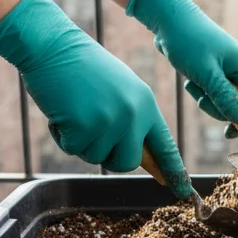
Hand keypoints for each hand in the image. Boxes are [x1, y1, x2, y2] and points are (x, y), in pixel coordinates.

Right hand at [0, 0, 192, 198]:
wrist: (53, 46)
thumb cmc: (82, 68)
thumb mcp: (120, 90)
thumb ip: (132, 120)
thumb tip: (138, 157)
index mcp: (146, 104)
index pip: (164, 145)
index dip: (173, 170)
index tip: (184, 191)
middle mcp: (133, 115)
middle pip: (126, 163)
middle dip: (107, 156)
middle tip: (91, 130)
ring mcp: (110, 121)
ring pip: (95, 157)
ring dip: (80, 141)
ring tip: (75, 109)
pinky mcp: (85, 126)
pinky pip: (72, 149)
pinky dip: (62, 135)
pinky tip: (62, 110)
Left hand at [126, 0, 237, 138]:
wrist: (167, 19)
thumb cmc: (188, 41)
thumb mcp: (206, 73)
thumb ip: (225, 97)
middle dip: (224, 109)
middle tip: (205, 102)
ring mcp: (225, 70)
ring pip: (224, 101)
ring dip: (208, 101)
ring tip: (194, 85)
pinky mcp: (211, 72)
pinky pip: (211, 93)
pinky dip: (200, 92)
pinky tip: (189, 80)